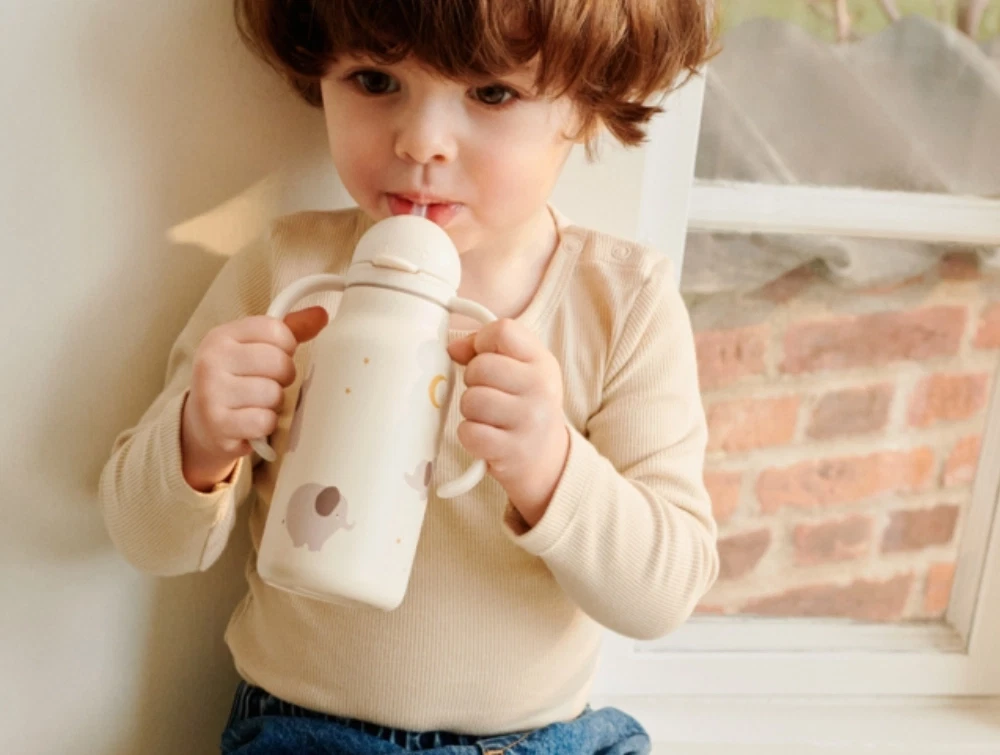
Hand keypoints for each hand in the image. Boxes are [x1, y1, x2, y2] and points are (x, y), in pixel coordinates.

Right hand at [180, 306, 327, 490]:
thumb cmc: (237, 382)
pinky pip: (264, 420)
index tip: (277, 356)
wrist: (203, 425)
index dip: (287, 347)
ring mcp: (211, 393)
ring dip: (274, 403)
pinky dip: (266, 424)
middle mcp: (211, 360)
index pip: (276, 330)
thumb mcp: (256, 349)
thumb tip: (322, 314)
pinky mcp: (217, 424)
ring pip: (273, 393)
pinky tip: (253, 422)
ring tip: (258, 403)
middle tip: (269, 383)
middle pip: (278, 362)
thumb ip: (289, 330)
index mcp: (221, 336)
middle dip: (283, 377)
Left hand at [447, 318, 569, 526]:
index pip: (503, 331)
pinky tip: (486, 437)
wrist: (547, 460)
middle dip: (473, 381)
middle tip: (487, 394)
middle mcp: (542, 389)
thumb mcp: (521, 371)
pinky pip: (469, 432)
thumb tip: (452, 348)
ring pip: (471, 400)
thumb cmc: (524, 407)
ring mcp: (530, 421)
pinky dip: (470, 436)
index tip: (483, 357)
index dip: (482, 342)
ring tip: (487, 417)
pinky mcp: (513, 451)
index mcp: (543, 363)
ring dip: (470, 410)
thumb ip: (485, 350)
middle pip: (481, 366)